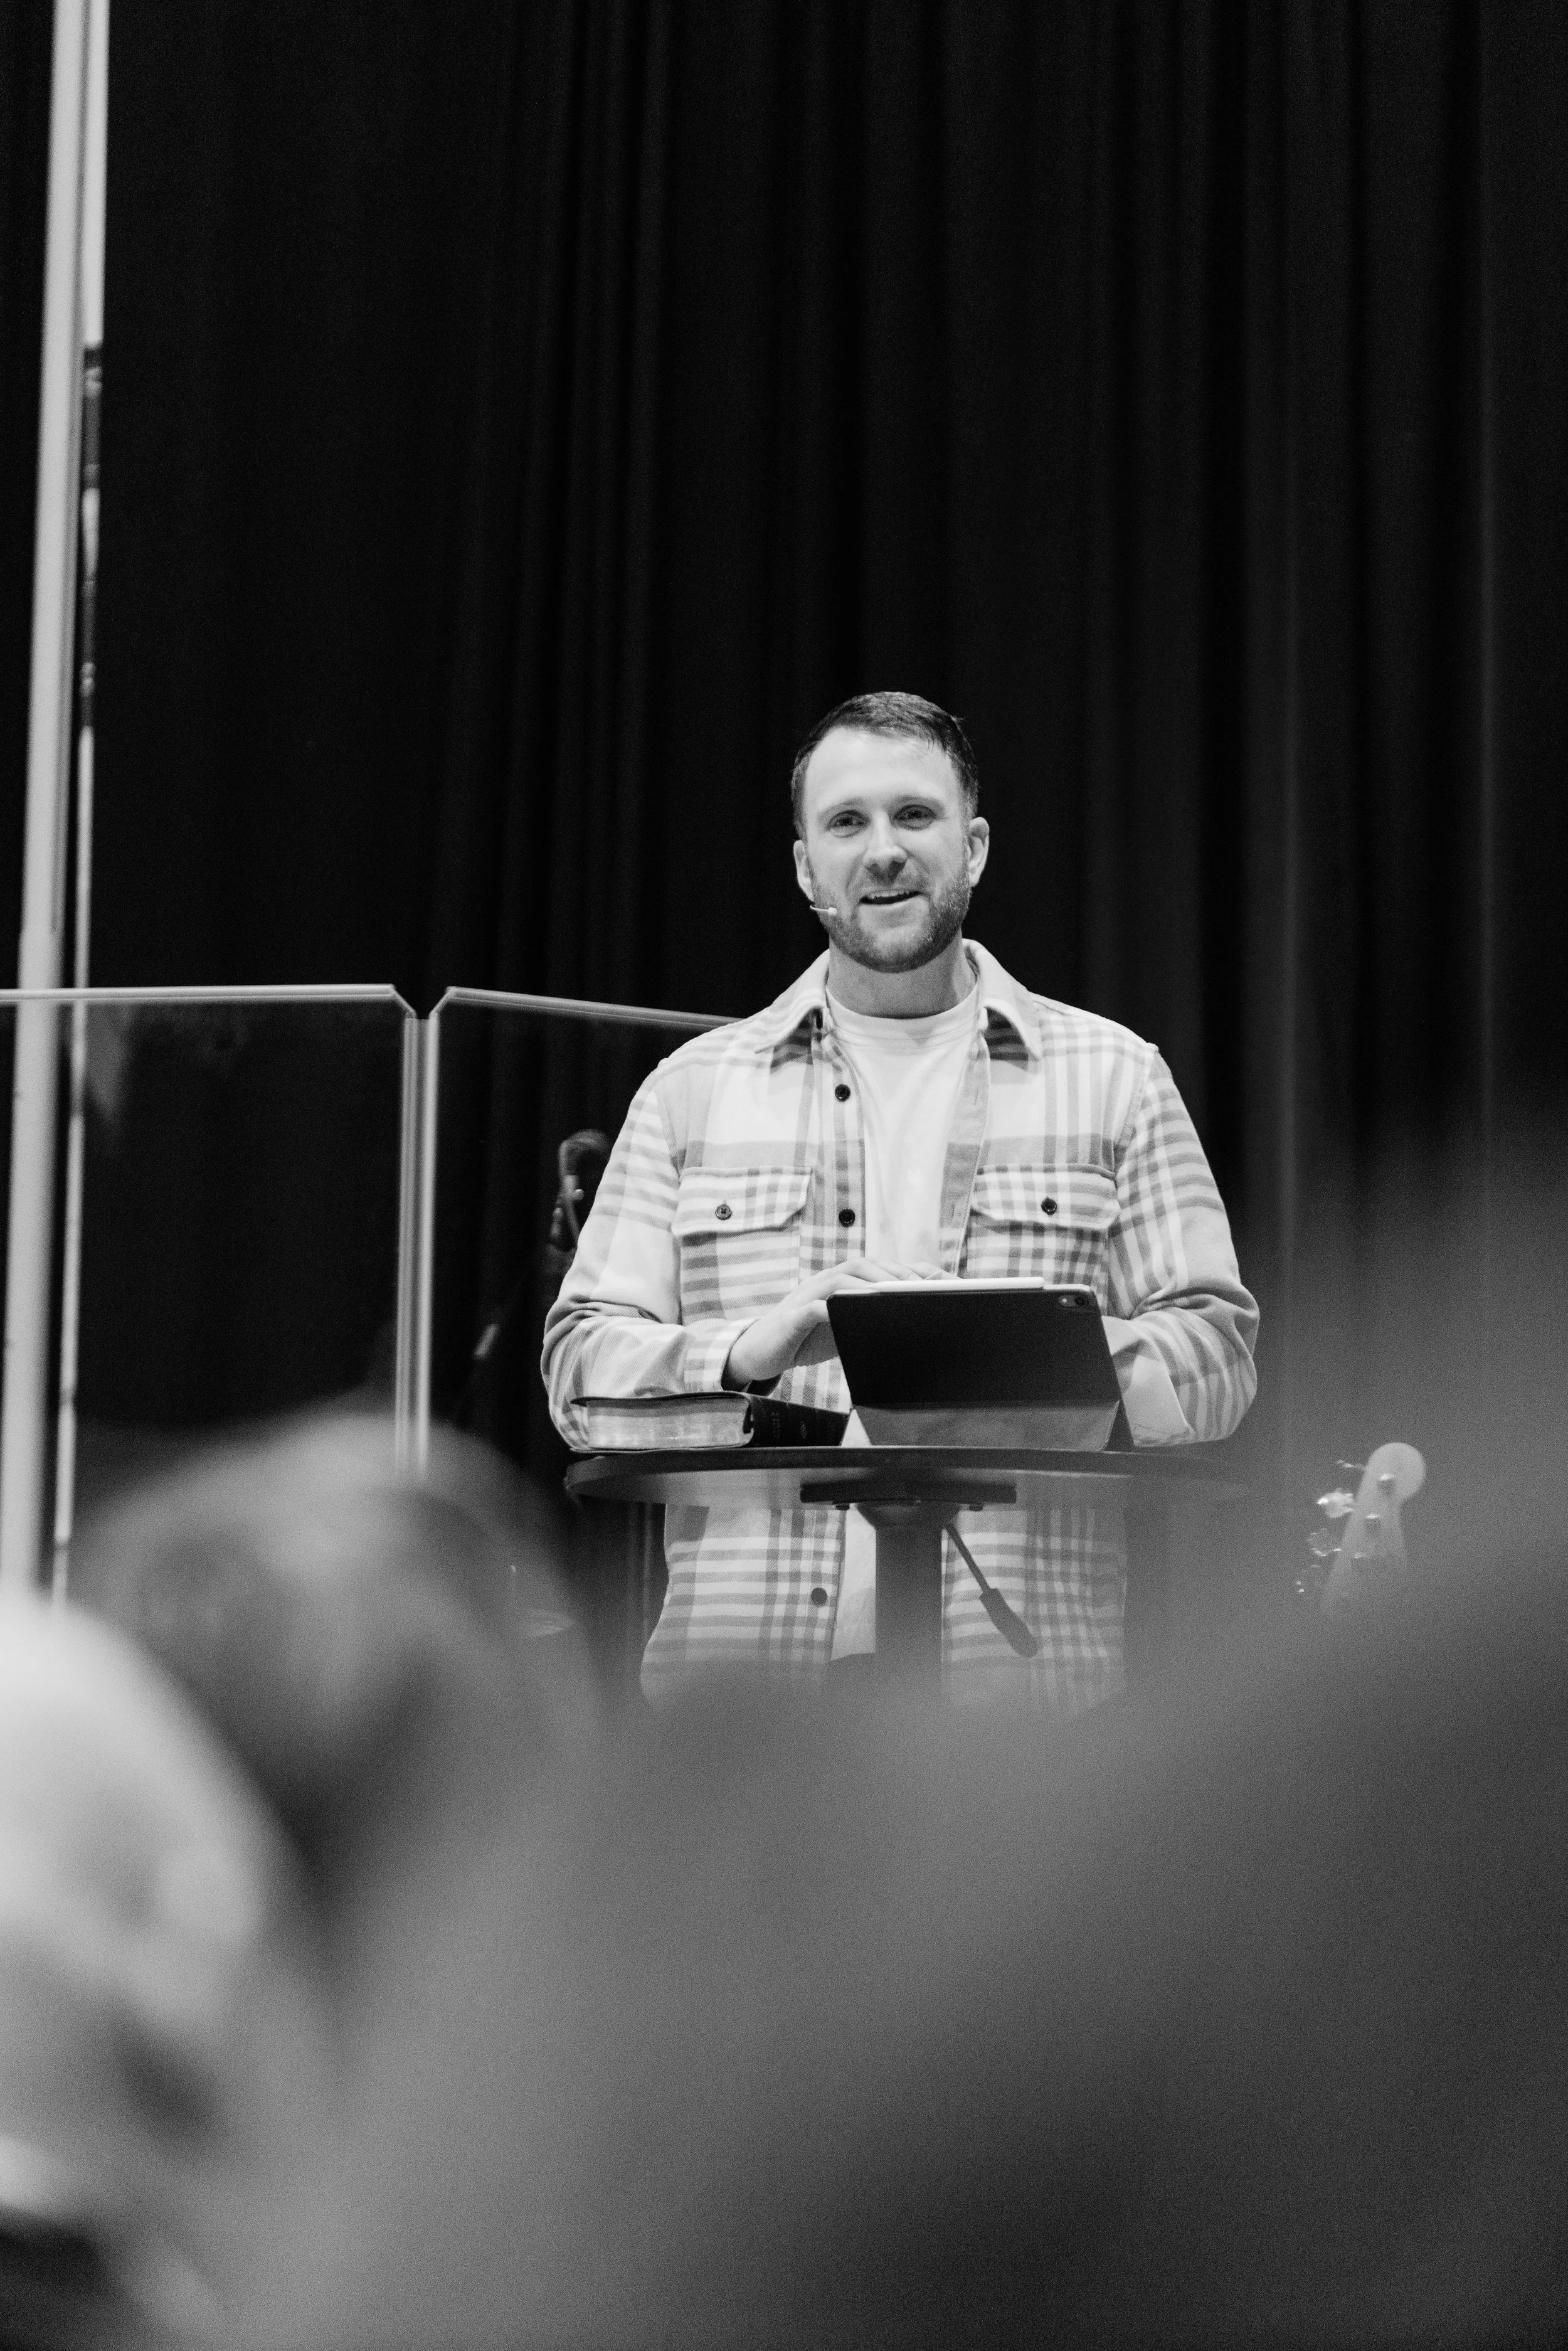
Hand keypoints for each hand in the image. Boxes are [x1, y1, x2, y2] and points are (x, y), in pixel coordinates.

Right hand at [722, 1255, 944, 1389]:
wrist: (759, 1352)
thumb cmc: (807, 1339)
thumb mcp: (845, 1328)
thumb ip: (870, 1321)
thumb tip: (915, 1326)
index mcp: (843, 1283)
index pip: (882, 1268)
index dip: (914, 1271)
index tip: (946, 1282)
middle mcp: (827, 1282)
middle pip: (865, 1266)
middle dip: (897, 1275)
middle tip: (925, 1290)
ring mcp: (808, 1296)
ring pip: (841, 1279)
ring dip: (870, 1286)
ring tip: (896, 1297)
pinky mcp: (792, 1318)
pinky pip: (813, 1308)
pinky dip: (832, 1309)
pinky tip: (850, 1315)